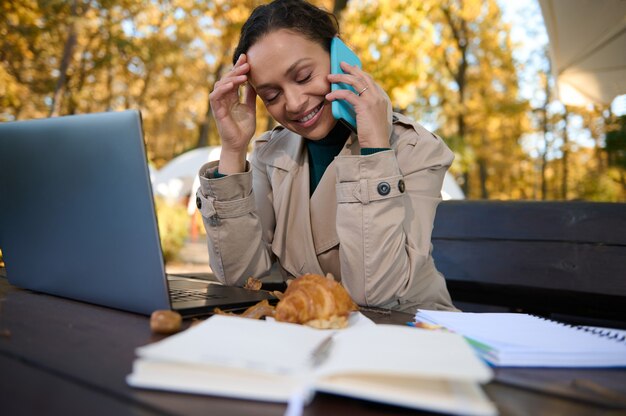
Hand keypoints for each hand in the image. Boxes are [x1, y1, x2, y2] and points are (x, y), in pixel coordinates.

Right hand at [209, 54, 256, 172]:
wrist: (239, 144)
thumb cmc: (243, 128)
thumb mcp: (250, 107)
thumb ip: (250, 95)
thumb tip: (254, 81)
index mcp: (231, 96)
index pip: (233, 78)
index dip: (238, 67)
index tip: (246, 58)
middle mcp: (223, 98)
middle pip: (226, 78)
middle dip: (236, 69)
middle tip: (247, 62)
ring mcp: (219, 104)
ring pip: (220, 84)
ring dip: (231, 78)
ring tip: (243, 74)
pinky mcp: (216, 111)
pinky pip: (215, 96)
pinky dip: (222, 89)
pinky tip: (232, 84)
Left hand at [326, 62, 391, 148]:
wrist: (377, 144)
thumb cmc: (371, 134)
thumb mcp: (368, 117)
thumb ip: (362, 107)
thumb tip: (349, 101)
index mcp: (381, 98)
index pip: (370, 80)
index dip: (360, 72)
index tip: (352, 67)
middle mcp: (378, 96)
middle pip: (363, 77)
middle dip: (351, 69)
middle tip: (341, 64)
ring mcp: (372, 100)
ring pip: (355, 82)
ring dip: (341, 77)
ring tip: (330, 76)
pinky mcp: (364, 106)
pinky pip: (348, 95)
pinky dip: (337, 93)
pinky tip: (329, 96)